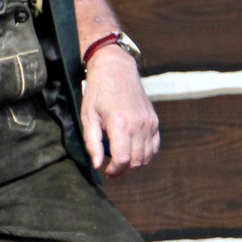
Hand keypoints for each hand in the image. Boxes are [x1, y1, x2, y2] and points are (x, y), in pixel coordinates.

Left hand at [80, 47, 158, 176]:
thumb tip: (96, 165)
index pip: (123, 159)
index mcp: (121, 124)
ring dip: (134, 165)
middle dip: (123, 171)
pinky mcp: (154, 120)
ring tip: (120, 165)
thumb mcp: (87, 116)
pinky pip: (154, 145)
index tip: (106, 172)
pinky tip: (133, 155)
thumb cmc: (98, 92)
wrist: (116, 69)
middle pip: (137, 160)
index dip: (115, 170)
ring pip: (147, 155)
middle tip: (111, 172)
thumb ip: (92, 142)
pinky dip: (145, 155)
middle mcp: (139, 124)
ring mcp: (149, 122)